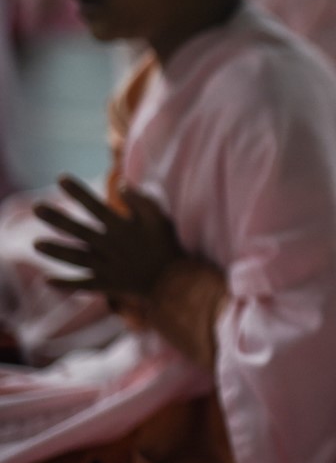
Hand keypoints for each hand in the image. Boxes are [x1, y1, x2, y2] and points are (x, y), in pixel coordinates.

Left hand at [33, 175, 182, 296]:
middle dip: (57, 219)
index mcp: (120, 228)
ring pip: (75, 257)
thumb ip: (141, 201)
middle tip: (37, 208)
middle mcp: (108, 246)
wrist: (172, 281)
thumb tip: (123, 184)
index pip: (95, 206)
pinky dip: (64, 284)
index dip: (78, 192)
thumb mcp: (158, 219)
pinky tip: (46, 280)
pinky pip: (82, 285)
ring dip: (55, 251)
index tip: (61, 178)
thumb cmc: (166, 246)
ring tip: (36, 244)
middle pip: (78, 230)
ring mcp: (105, 266)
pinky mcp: (106, 284)